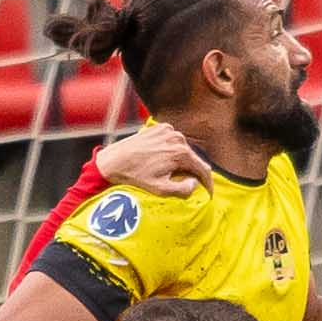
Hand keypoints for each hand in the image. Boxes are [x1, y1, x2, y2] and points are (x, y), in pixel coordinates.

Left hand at [86, 118, 210, 199]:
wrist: (113, 161)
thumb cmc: (136, 177)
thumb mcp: (161, 190)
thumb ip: (183, 190)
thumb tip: (195, 183)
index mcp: (180, 152)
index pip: (204, 169)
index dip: (208, 183)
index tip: (208, 193)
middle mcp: (177, 137)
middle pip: (193, 158)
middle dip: (192, 172)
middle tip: (185, 184)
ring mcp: (168, 130)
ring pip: (183, 149)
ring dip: (180, 161)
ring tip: (169, 173)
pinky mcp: (159, 127)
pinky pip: (172, 141)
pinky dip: (170, 150)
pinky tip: (160, 160)